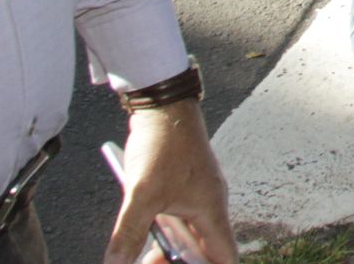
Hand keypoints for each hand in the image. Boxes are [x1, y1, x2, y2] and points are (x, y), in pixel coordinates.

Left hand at [104, 101, 234, 263]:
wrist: (162, 106)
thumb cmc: (164, 142)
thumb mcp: (141, 193)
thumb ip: (129, 233)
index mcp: (211, 210)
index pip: (225, 257)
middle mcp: (210, 206)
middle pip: (206, 251)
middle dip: (183, 262)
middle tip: (153, 261)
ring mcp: (197, 198)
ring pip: (191, 238)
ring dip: (171, 251)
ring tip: (146, 255)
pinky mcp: (183, 190)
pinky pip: (180, 223)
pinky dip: (165, 235)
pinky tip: (144, 233)